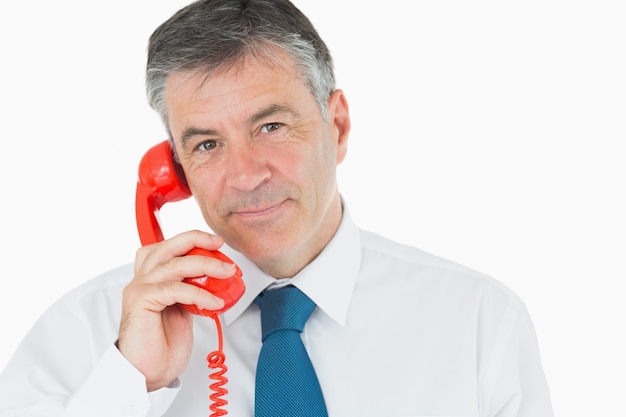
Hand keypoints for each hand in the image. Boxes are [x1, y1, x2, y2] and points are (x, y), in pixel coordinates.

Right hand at [118, 230, 236, 390]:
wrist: (147, 372)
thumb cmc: (161, 345)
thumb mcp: (183, 309)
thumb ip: (191, 290)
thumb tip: (215, 279)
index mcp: (150, 278)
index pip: (167, 247)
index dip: (190, 240)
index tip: (214, 243)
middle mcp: (142, 279)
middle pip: (168, 247)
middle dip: (196, 240)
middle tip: (218, 244)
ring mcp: (140, 289)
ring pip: (175, 264)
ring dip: (206, 266)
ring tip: (226, 273)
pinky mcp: (141, 302)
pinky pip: (175, 289)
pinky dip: (199, 293)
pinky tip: (214, 302)